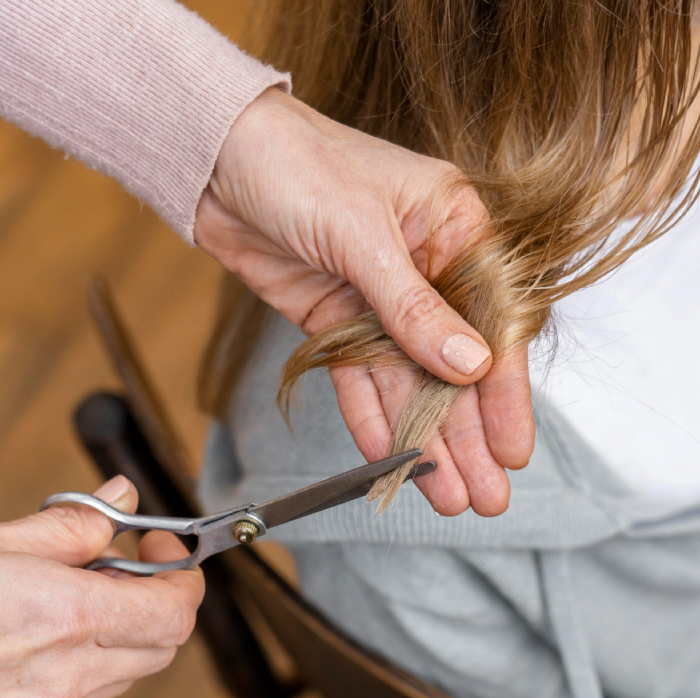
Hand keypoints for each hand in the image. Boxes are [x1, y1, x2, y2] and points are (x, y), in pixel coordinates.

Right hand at [0, 476, 203, 697]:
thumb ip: (73, 522)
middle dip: (166, 598)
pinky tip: (66, 617)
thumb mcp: (1, 541)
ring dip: (135, 624)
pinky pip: (94, 686)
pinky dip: (103, 649)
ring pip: (133, 668)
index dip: (184, 576)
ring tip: (92, 584)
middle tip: (132, 559)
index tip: (163, 546)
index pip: (175, 612)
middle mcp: (66, 673)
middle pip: (166, 644)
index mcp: (68, 620)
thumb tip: (120, 497)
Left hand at [195, 88, 533, 515]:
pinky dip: (369, 417)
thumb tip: (471, 364)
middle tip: (487, 497)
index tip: (514, 450)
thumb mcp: (361, 233)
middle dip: (466, 435)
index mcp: (453, 230)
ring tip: (447, 495)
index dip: (504, 393)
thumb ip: (414, 306)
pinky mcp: (336, 321)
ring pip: (407, 383)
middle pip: (451, 367)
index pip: (492, 324)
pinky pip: (359, 379)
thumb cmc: (297, 163)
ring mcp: (378, 301)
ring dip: (423, 440)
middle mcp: (424, 271)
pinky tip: (388, 460)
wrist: (217, 160)